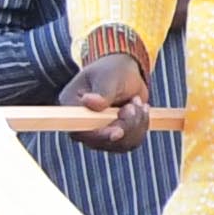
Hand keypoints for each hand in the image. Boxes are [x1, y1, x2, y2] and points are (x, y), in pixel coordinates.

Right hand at [65, 32, 153, 149]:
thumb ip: (102, 92)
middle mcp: (81, 122)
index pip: (77, 131)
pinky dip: (141, 126)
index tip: (118, 131)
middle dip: (125, 126)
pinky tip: (142, 109)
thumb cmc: (113, 69)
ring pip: (119, 144)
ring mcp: (98, 130)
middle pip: (100, 141)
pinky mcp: (114, 133)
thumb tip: (88, 102)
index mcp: (71, 106)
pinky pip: (130, 142)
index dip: (98, 136)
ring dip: (136, 125)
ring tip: (137, 101)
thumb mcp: (109, 77)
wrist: (126, 72)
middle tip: (134, 103)